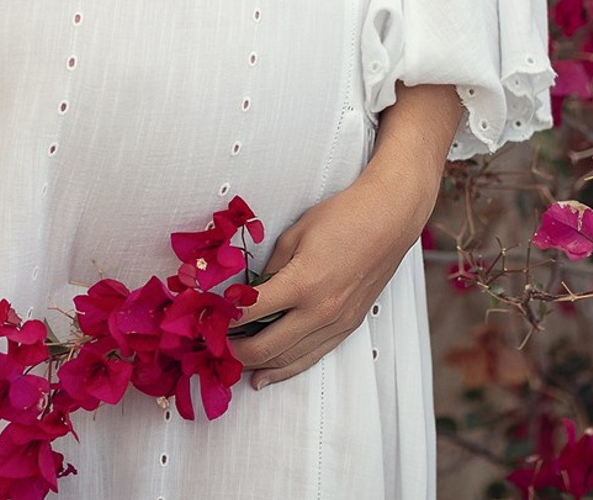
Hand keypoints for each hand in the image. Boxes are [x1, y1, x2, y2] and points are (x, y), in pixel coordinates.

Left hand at [228, 85, 459, 384]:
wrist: (388, 220)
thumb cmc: (341, 217)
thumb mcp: (295, 234)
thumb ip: (271, 268)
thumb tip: (250, 293)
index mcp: (302, 283)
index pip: (252, 312)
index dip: (225, 319)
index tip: (204, 319)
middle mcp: (320, 312)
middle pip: (267, 346)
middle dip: (235, 351)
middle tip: (212, 346)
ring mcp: (337, 324)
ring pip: (290, 360)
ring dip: (259, 366)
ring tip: (232, 366)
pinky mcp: (348, 327)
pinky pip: (313, 357)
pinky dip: (287, 368)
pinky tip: (268, 375)